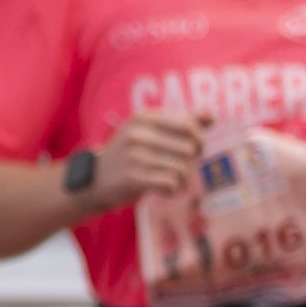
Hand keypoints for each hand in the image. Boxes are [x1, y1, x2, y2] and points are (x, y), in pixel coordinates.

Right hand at [87, 113, 204, 213]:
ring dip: (183, 180)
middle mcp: (138, 133)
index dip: (199, 140)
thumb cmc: (129, 155)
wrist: (93, 180)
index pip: (188, 126)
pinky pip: (170, 184)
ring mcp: (134, 156)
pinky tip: (167, 190)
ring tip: (174, 182)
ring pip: (181, 169)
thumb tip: (212, 116)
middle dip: (191, 162)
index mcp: (144, 117)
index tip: (195, 150)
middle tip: (181, 168)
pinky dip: (174, 190)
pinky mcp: (132, 178)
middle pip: (188, 149)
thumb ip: (181, 123)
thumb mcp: (149, 132)